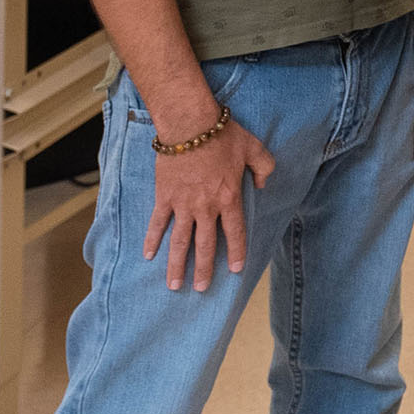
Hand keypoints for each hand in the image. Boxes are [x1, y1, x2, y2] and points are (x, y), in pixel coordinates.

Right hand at [145, 117, 275, 292]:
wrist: (190, 125)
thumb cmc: (224, 135)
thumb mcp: (255, 148)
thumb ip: (265, 167)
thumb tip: (264, 184)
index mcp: (230, 197)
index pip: (235, 232)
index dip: (236, 252)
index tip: (235, 270)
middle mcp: (206, 207)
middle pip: (205, 245)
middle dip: (203, 269)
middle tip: (201, 288)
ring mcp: (183, 204)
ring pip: (180, 241)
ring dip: (176, 265)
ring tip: (174, 285)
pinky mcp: (164, 197)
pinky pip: (157, 223)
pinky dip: (152, 240)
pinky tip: (148, 256)